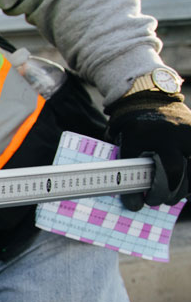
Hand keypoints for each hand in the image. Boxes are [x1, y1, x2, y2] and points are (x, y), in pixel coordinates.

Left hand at [107, 90, 190, 209]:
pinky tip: (188, 188)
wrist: (148, 95)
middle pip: (172, 170)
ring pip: (189, 168)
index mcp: (137, 136)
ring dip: (183, 188)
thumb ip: (122, 159)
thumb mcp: (119, 137)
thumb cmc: (130, 123)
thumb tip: (118, 188)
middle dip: (166, 191)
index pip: (133, 170)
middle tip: (157, 201)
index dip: (133, 193)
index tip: (135, 206)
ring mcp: (183, 133)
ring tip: (174, 197)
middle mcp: (164, 135)